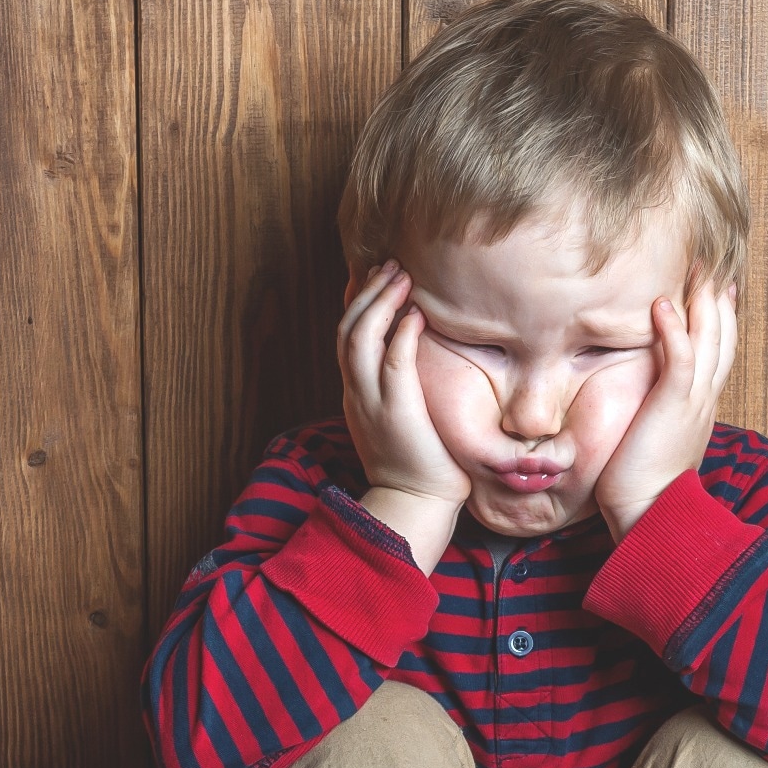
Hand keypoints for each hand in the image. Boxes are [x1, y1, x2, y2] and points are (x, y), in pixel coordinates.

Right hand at [339, 259, 470, 506]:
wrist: (414, 504)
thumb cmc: (420, 463)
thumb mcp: (402, 418)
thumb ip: (401, 389)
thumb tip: (419, 362)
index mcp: (357, 393)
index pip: (348, 338)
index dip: (357, 303)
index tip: (373, 276)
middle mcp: (357, 393)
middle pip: (347, 329)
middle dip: (367, 292)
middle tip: (390, 264)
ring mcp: (371, 402)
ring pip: (360, 339)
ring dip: (380, 302)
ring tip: (400, 275)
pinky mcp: (396, 413)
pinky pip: (392, 364)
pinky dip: (400, 334)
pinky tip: (414, 313)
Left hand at [596, 272, 738, 540]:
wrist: (652, 515)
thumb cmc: (645, 486)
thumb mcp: (659, 440)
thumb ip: (661, 415)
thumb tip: (649, 404)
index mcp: (703, 407)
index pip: (719, 354)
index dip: (721, 321)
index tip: (719, 292)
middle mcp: (706, 399)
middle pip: (723, 338)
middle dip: (719, 301)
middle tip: (714, 267)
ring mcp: (694, 400)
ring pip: (710, 340)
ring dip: (703, 302)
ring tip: (697, 270)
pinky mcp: (675, 405)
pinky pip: (682, 358)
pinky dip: (675, 329)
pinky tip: (664, 304)